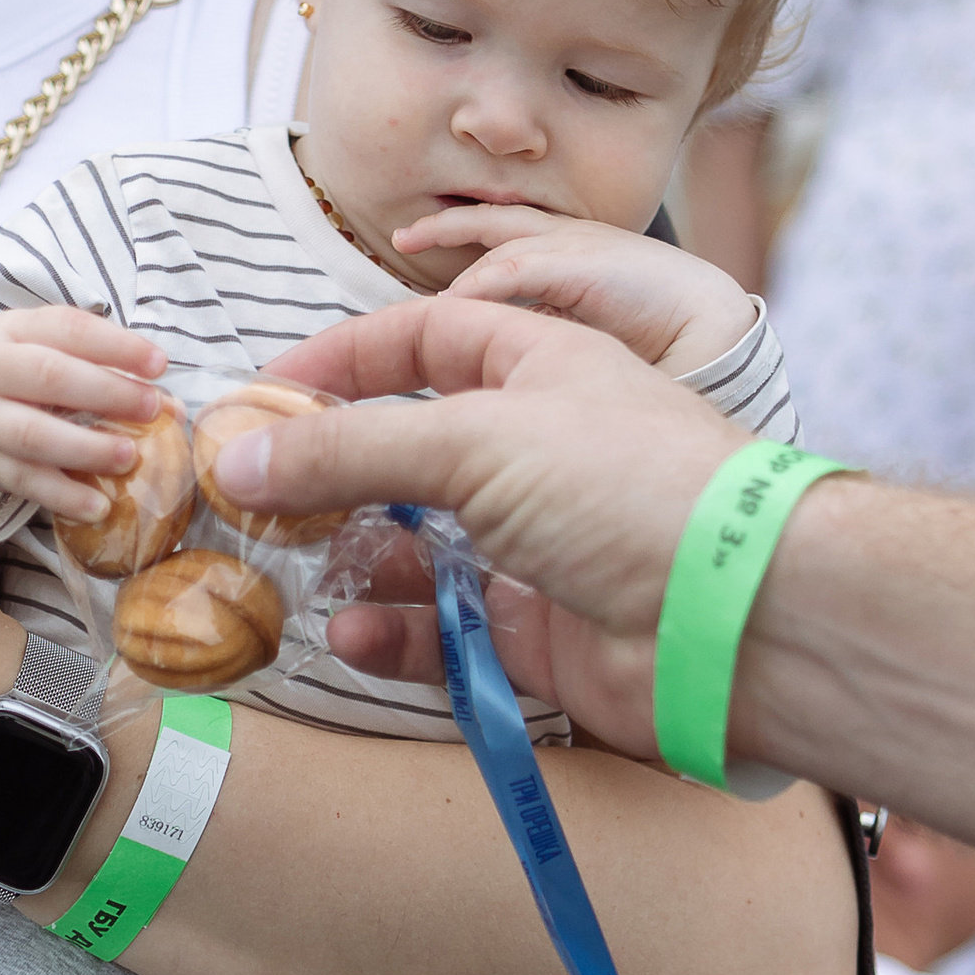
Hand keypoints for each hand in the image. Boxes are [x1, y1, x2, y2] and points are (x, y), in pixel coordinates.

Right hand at [0, 307, 167, 520]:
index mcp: (14, 331)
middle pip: (49, 377)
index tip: (159, 364)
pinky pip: (24, 483)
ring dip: (86, 447)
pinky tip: (98, 506)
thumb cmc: (16, 372)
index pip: (68, 329)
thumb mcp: (44, 347)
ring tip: (129, 457)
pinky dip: (63, 496)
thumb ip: (101, 366)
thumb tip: (171, 405)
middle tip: (152, 408)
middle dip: (107, 393)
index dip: (116, 346)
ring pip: (33, 434)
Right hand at [220, 298, 747, 756]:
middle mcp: (538, 453)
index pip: (425, 340)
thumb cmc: (629, 488)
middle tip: (253, 496)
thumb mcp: (475, 440)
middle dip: (332, 472)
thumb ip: (347, 450)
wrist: (737, 619)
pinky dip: (395, 633)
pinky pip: (444, 631)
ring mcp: (538, 547)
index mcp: (540, 370)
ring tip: (294, 566)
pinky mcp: (538, 634)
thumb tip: (236, 455)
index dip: (344, 359)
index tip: (264, 395)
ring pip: (418, 548)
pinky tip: (353, 632)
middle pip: (410, 451)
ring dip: (353, 557)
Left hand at [390, 206, 756, 377]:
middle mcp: (572, 239)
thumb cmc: (660, 338)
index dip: (462, 231)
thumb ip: (545, 333)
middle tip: (404, 236)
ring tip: (421, 289)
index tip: (418, 239)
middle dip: (446, 225)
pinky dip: (477, 287)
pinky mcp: (579, 264)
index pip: (507, 232)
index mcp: (576, 249)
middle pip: (494, 220)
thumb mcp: (585, 331)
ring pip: (498, 246)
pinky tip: (451, 306)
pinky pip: (511, 270)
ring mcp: (577, 246)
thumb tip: (499, 361)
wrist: (715, 328)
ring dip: (457, 264)